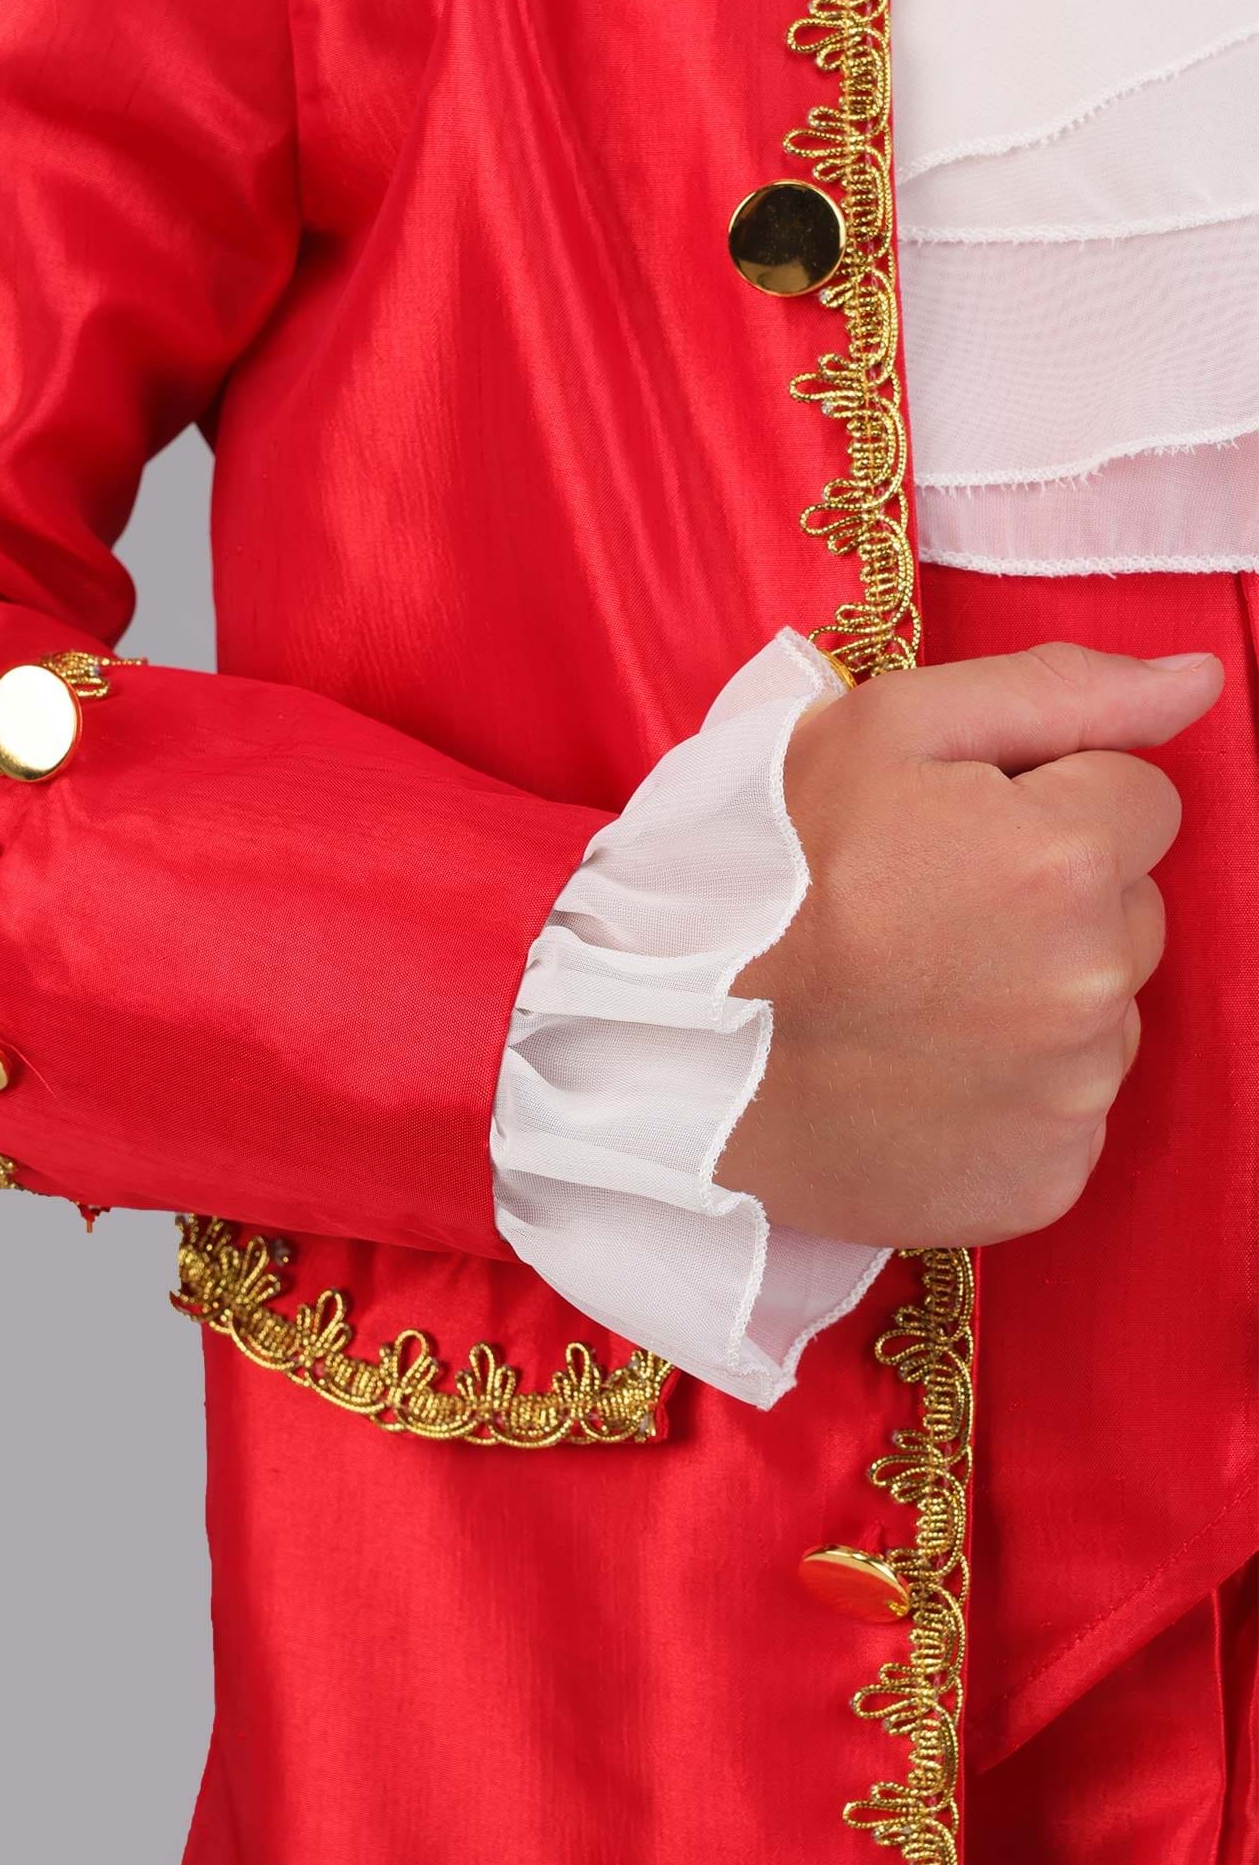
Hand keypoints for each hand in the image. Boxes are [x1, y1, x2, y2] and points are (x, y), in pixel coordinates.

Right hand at [715, 643, 1223, 1245]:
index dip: (1045, 801)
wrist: (666, 1055)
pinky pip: (1069, 1114)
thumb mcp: (880, 729)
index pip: (1140, 799)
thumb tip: (1197, 684)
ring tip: (910, 1002)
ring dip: (1033, 1000)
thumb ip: (1056, 690)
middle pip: (1130, 911)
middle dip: (1050, 902)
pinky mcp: (1045, 1180)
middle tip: (918, 916)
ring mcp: (1072, 1095)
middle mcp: (1092, 984)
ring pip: (1102, 1015)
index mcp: (1065, 858)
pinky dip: (1011, 1097)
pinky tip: (922, 1077)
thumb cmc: (759, 877)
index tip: (948, 832)